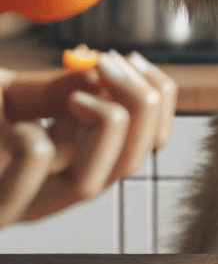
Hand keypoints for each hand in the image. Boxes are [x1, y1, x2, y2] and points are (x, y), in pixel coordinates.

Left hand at [0, 50, 176, 227]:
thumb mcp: (11, 93)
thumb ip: (53, 88)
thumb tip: (99, 72)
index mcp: (72, 161)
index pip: (146, 140)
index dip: (157, 97)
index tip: (131, 56)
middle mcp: (56, 190)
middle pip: (132, 163)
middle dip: (141, 103)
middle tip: (112, 62)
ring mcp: (26, 206)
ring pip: (93, 184)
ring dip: (102, 123)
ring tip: (74, 96)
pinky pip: (37, 166)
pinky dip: (34, 132)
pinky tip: (12, 128)